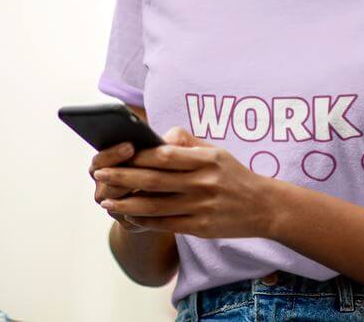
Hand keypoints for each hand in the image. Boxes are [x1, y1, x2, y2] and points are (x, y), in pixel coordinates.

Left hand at [91, 126, 274, 238]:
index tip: (118, 153)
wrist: (264, 207)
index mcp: (207, 159)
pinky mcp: (200, 227)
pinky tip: (128, 216)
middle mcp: (203, 182)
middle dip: (123, 177)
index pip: (166, 155)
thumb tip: (161, 137)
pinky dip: (144, 220)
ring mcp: (201, 207)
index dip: (139, 155)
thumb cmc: (235, 175)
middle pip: (155, 180)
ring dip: (127, 203)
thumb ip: (188, 142)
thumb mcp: (217, 151)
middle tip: (100, 175)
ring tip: (106, 200)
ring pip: (155, 206)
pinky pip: (165, 224)